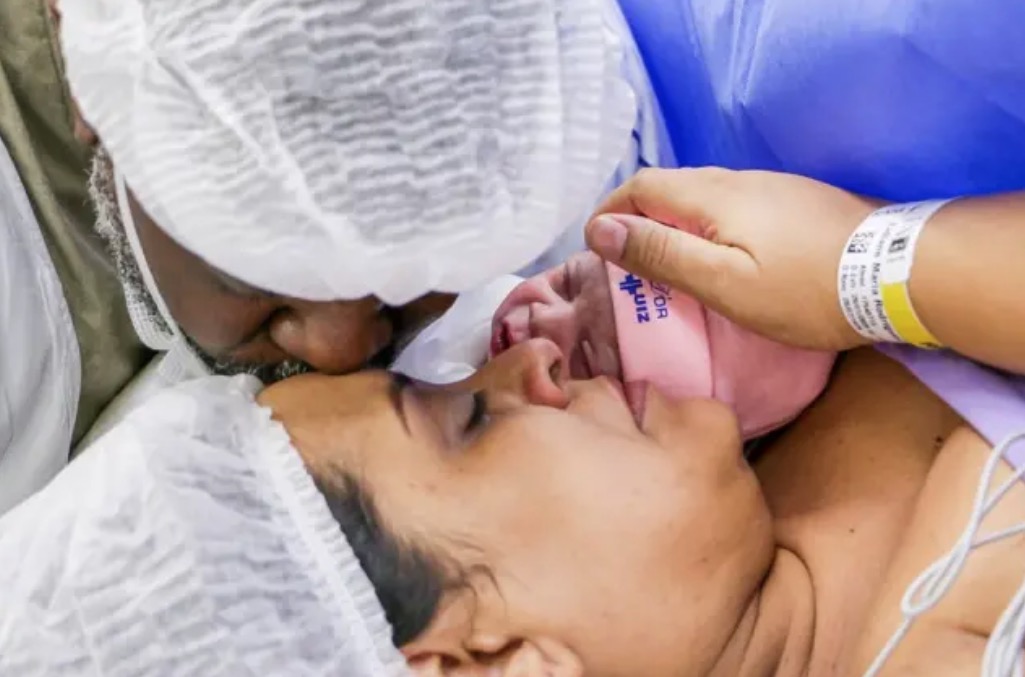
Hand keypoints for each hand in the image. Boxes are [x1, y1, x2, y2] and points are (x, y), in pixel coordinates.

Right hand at [584, 167, 879, 351]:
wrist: (900, 272)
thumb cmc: (806, 289)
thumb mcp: (725, 284)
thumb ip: (663, 255)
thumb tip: (602, 230)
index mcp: (714, 197)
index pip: (642, 186)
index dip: (610, 211)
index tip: (595, 246)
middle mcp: (740, 180)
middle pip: (671, 186)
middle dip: (638, 217)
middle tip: (625, 261)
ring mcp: (773, 188)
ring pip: (704, 196)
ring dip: (673, 222)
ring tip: (667, 264)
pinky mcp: (798, 202)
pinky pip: (735, 205)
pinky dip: (708, 226)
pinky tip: (721, 258)